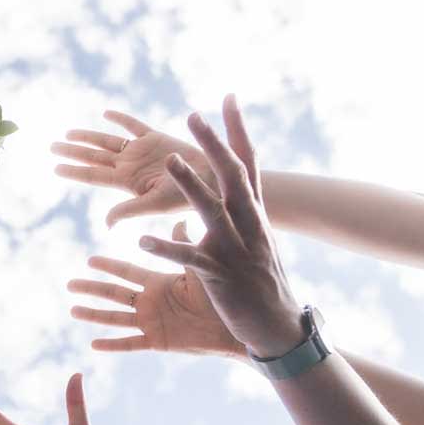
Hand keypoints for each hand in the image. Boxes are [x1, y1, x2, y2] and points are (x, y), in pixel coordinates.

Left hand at [49, 110, 207, 226]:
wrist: (211, 181)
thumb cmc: (186, 196)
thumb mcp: (154, 205)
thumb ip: (129, 210)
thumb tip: (105, 223)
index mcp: (126, 180)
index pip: (93, 174)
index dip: (74, 170)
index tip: (54, 168)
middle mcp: (130, 165)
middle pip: (94, 157)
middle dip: (73, 151)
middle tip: (51, 147)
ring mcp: (141, 151)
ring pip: (108, 141)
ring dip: (88, 137)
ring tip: (68, 134)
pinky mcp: (156, 138)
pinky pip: (134, 126)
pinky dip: (121, 119)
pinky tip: (106, 114)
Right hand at [68, 245, 240, 357]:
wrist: (235, 325)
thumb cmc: (222, 296)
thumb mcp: (202, 268)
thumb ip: (185, 248)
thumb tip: (181, 220)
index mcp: (160, 283)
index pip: (127, 271)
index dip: (108, 266)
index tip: (89, 260)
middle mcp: (151, 302)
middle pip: (114, 293)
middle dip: (92, 288)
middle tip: (69, 284)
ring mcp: (152, 322)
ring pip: (116, 318)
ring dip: (94, 314)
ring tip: (73, 310)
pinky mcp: (158, 341)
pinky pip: (130, 343)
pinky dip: (112, 344)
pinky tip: (93, 345)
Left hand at [138, 98, 305, 357]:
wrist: (279, 326)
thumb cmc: (262, 285)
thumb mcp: (249, 245)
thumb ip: (232, 219)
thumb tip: (214, 200)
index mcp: (255, 216)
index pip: (248, 164)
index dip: (238, 131)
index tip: (229, 98)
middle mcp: (249, 226)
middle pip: (232, 177)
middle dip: (214, 145)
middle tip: (194, 116)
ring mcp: (236, 250)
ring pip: (212, 211)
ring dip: (191, 185)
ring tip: (171, 161)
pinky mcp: (220, 276)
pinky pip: (190, 259)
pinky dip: (167, 248)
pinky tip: (143, 241)